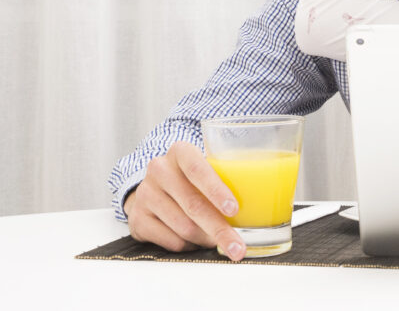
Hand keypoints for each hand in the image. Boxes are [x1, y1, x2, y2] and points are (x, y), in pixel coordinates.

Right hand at [123, 141, 246, 259]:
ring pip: (184, 227)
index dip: (216, 190)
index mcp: (180, 152)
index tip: (233, 209)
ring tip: (214, 237)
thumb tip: (261, 209)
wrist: (153, 188)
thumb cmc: (191, 179)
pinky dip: (189, 245)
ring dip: (205, 238)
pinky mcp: (137, 218)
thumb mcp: (206, 170)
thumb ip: (226, 180)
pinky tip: (192, 238)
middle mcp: (159, 169)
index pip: (198, 170)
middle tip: (238, 247)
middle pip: (193, 205)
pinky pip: (172, 241)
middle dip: (220, 230)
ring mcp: (146, 194)